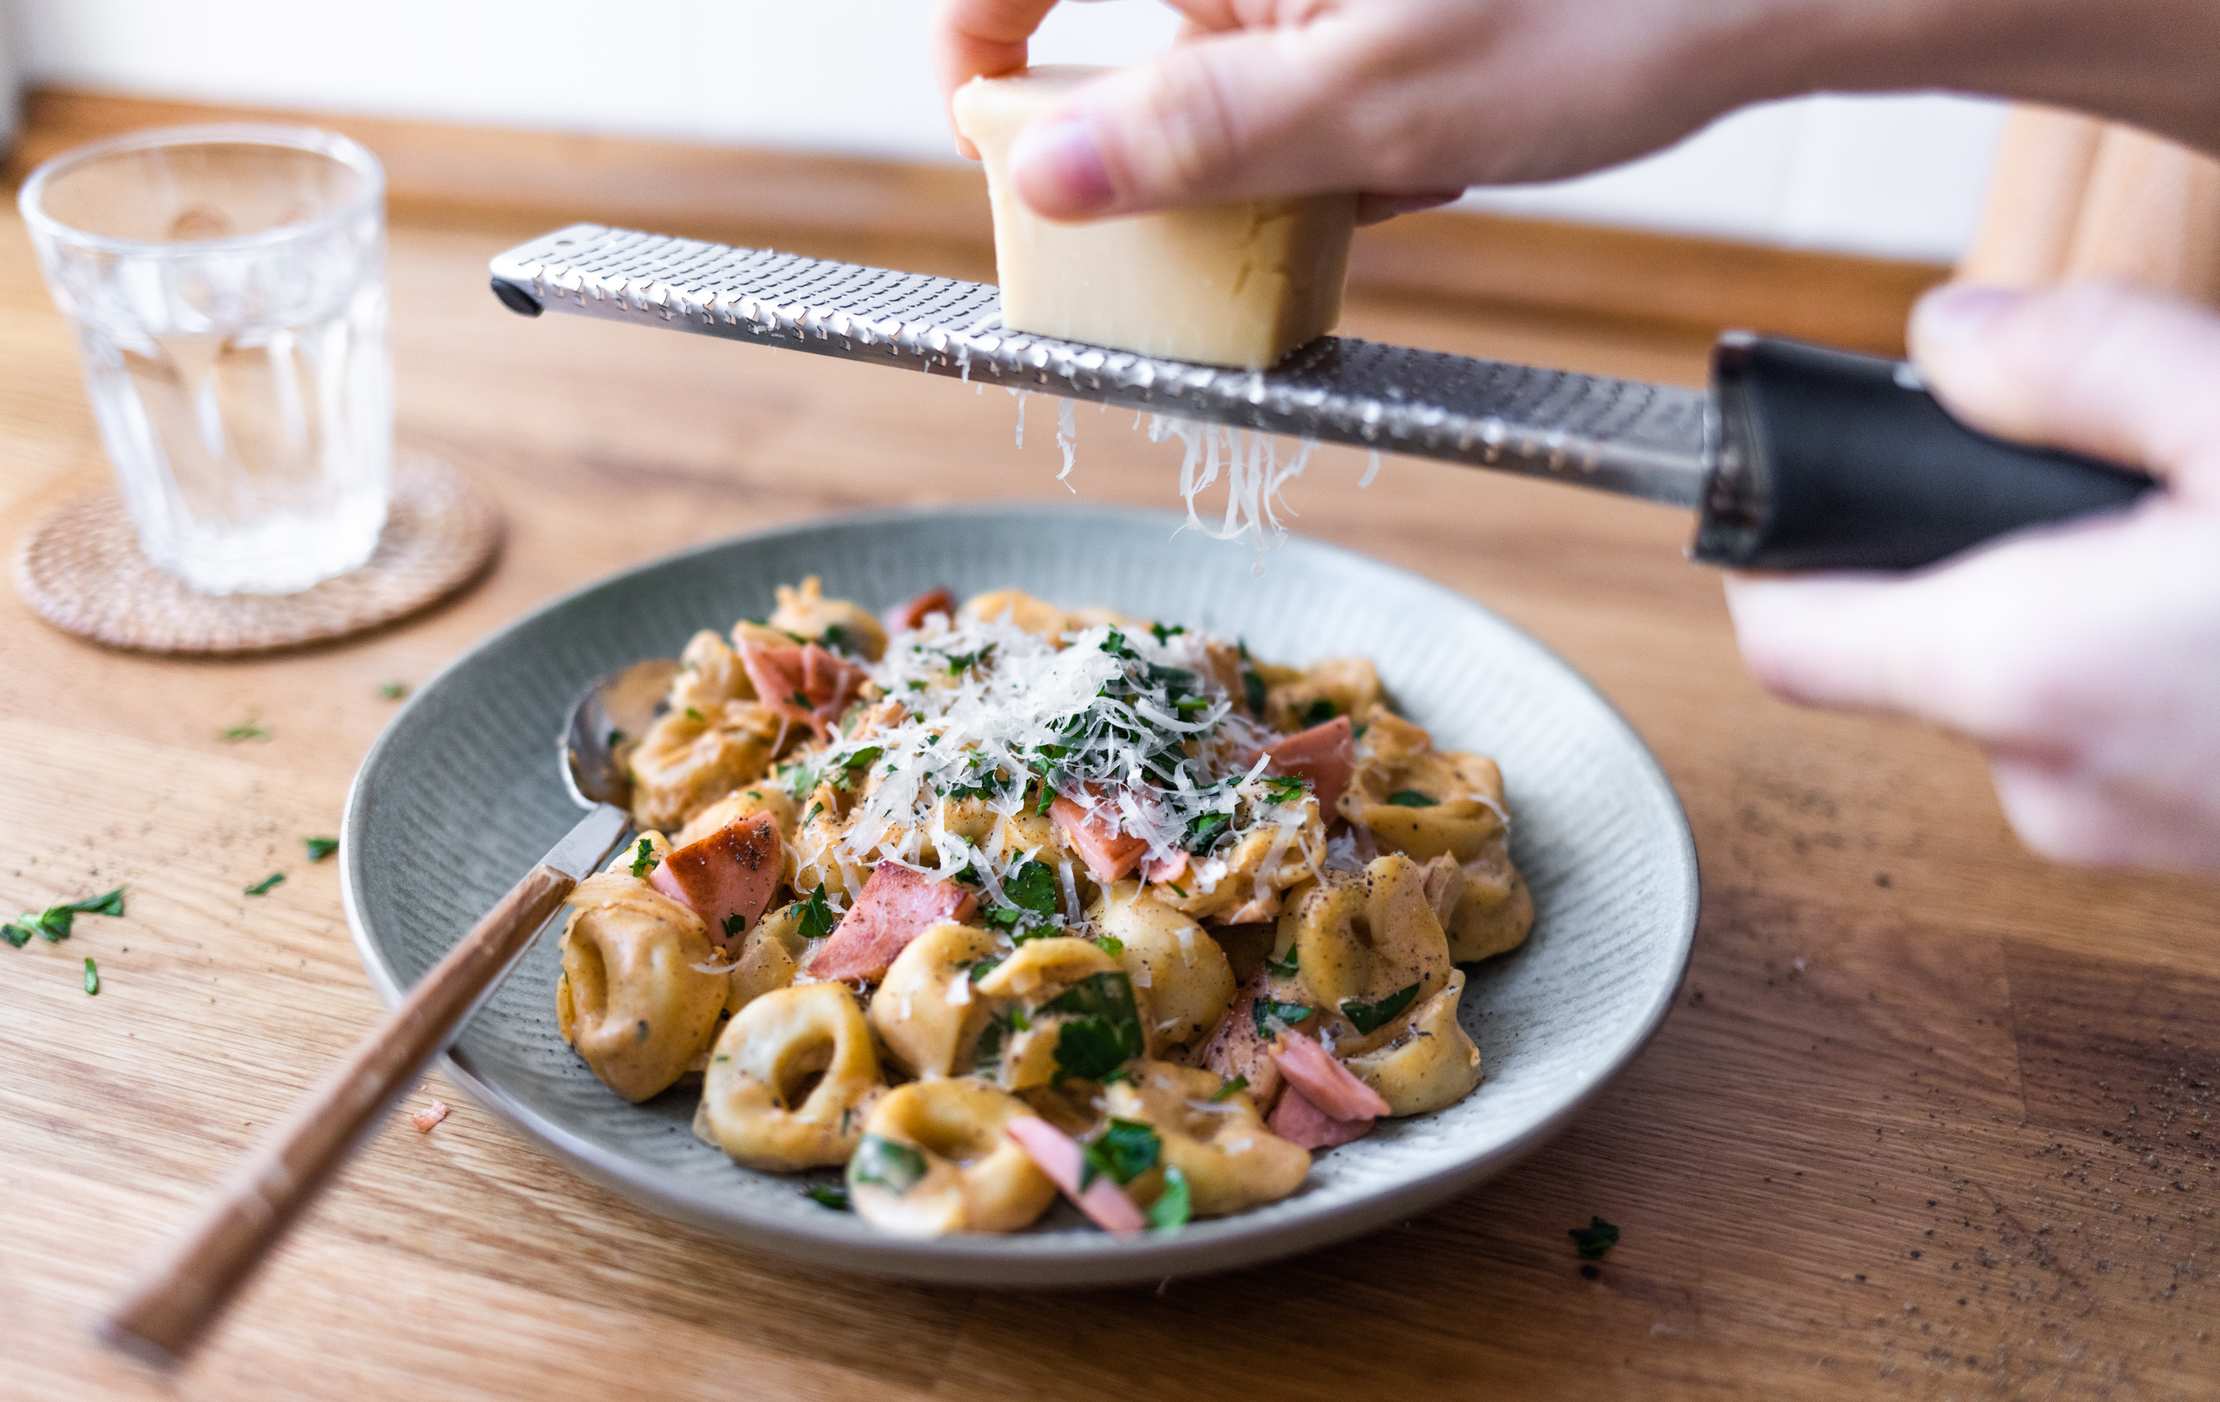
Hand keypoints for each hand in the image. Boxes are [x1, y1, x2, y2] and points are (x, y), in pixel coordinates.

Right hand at [934, 0, 2219, 222]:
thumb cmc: (1606, 6)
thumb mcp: (1379, 103)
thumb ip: (1192, 138)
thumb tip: (1033, 178)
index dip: (976, 48)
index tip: (995, 145)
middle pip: (1136, 23)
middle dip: (1196, 131)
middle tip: (1288, 190)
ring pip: (1233, 51)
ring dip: (1292, 139)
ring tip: (1411, 160)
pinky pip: (1312, 50)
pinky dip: (1352, 116)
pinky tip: (1443, 134)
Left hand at [1728, 283, 2219, 872]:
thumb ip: (2073, 362)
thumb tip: (1945, 336)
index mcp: (2024, 668)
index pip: (1788, 640)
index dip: (1773, 558)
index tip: (1792, 497)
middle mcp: (2050, 778)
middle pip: (1913, 649)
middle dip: (1973, 555)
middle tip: (2098, 484)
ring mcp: (2125, 833)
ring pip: (2022, 691)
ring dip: (2073, 608)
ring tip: (2202, 549)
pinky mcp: (2191, 853)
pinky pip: (2111, 736)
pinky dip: (2142, 670)